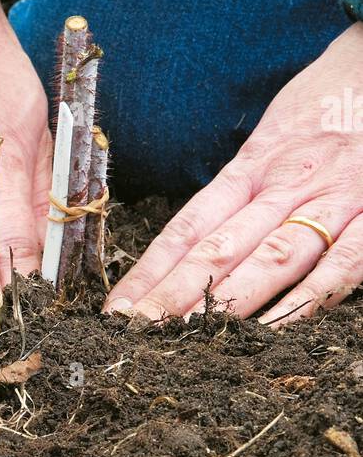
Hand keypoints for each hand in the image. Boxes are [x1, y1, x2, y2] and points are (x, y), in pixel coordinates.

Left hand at [104, 23, 362, 324]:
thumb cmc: (323, 117)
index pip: (188, 226)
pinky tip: (274, 330)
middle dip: (174, 294)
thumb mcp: (271, 143)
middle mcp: (285, 184)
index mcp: (251, 168)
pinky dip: (308, 299)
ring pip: (272, 256)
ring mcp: (332, 201)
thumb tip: (185, 249)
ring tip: (188, 339)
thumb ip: (238, 193)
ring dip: (228, 302)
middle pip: (218, 247)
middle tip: (137, 332)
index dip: (150, 270)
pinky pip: (341, 264)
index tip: (117, 308)